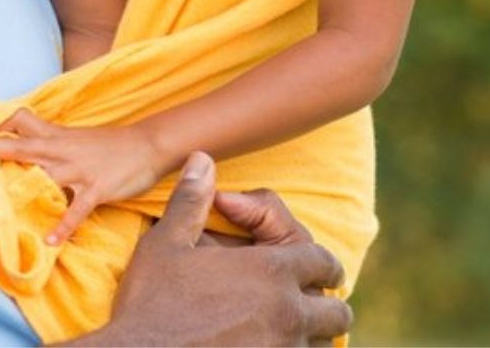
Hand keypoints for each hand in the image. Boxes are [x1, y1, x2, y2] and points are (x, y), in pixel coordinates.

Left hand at [0, 108, 165, 243]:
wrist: (147, 144)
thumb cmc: (110, 143)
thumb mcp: (77, 137)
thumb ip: (52, 141)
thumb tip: (28, 146)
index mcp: (58, 136)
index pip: (24, 122)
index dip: (2, 128)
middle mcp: (64, 150)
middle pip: (25, 147)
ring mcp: (79, 170)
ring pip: (47, 176)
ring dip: (25, 190)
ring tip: (1, 207)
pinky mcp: (96, 188)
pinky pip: (76, 209)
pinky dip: (63, 226)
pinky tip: (51, 241)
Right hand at [71, 152, 351, 346]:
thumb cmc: (152, 302)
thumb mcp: (167, 242)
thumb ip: (192, 199)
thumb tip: (203, 160)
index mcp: (270, 272)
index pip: (322, 261)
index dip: (313, 258)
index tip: (286, 256)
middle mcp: (288, 315)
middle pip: (336, 313)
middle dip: (322, 300)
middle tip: (293, 293)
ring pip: (322, 345)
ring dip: (308, 332)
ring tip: (280, 322)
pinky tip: (264, 342)